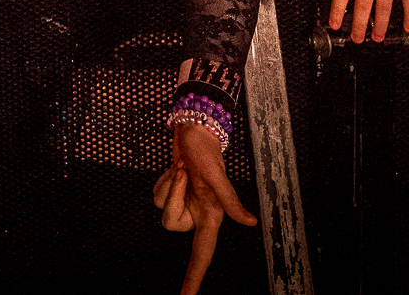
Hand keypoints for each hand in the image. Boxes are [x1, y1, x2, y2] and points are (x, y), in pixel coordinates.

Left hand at [156, 122, 255, 293]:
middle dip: (171, 195)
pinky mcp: (174, 194)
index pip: (202, 254)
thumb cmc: (206, 151)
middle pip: (170, 223)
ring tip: (181, 167)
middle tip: (181, 170)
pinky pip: (157, 195)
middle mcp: (198, 214)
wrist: (194, 130)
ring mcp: (185, 205)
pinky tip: (176, 168)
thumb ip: (231, 201)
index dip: (193, 278)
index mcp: (211, 216)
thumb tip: (251, 223)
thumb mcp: (216, 175)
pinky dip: (164, 180)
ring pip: (162, 209)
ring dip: (168, 184)